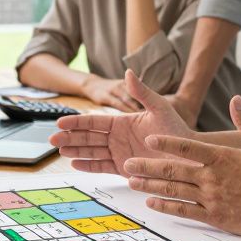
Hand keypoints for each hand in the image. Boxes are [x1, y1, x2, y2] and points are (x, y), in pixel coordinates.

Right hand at [51, 70, 196, 175]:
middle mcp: (117, 137)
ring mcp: (118, 153)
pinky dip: (88, 166)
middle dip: (70, 138)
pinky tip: (75, 164)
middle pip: (88, 137)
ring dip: (75, 151)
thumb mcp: (159, 108)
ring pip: (91, 152)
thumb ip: (142, 92)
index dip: (77, 122)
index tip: (61, 122)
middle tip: (53, 139)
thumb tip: (128, 72)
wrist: (187, 156)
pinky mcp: (122, 168)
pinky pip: (102, 167)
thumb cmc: (175, 130)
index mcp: (122, 122)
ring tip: (60, 151)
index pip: (94, 121)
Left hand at [126, 96, 240, 238]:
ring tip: (132, 182)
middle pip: (173, 170)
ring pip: (174, 190)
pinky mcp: (216, 217)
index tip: (149, 140)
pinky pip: (185, 211)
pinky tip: (153, 203)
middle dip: (147, 166)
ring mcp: (213, 199)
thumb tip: (237, 100)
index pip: (187, 147)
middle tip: (128, 163)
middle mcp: (212, 177)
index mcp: (222, 157)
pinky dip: (167, 206)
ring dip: (151, 185)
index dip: (166, 143)